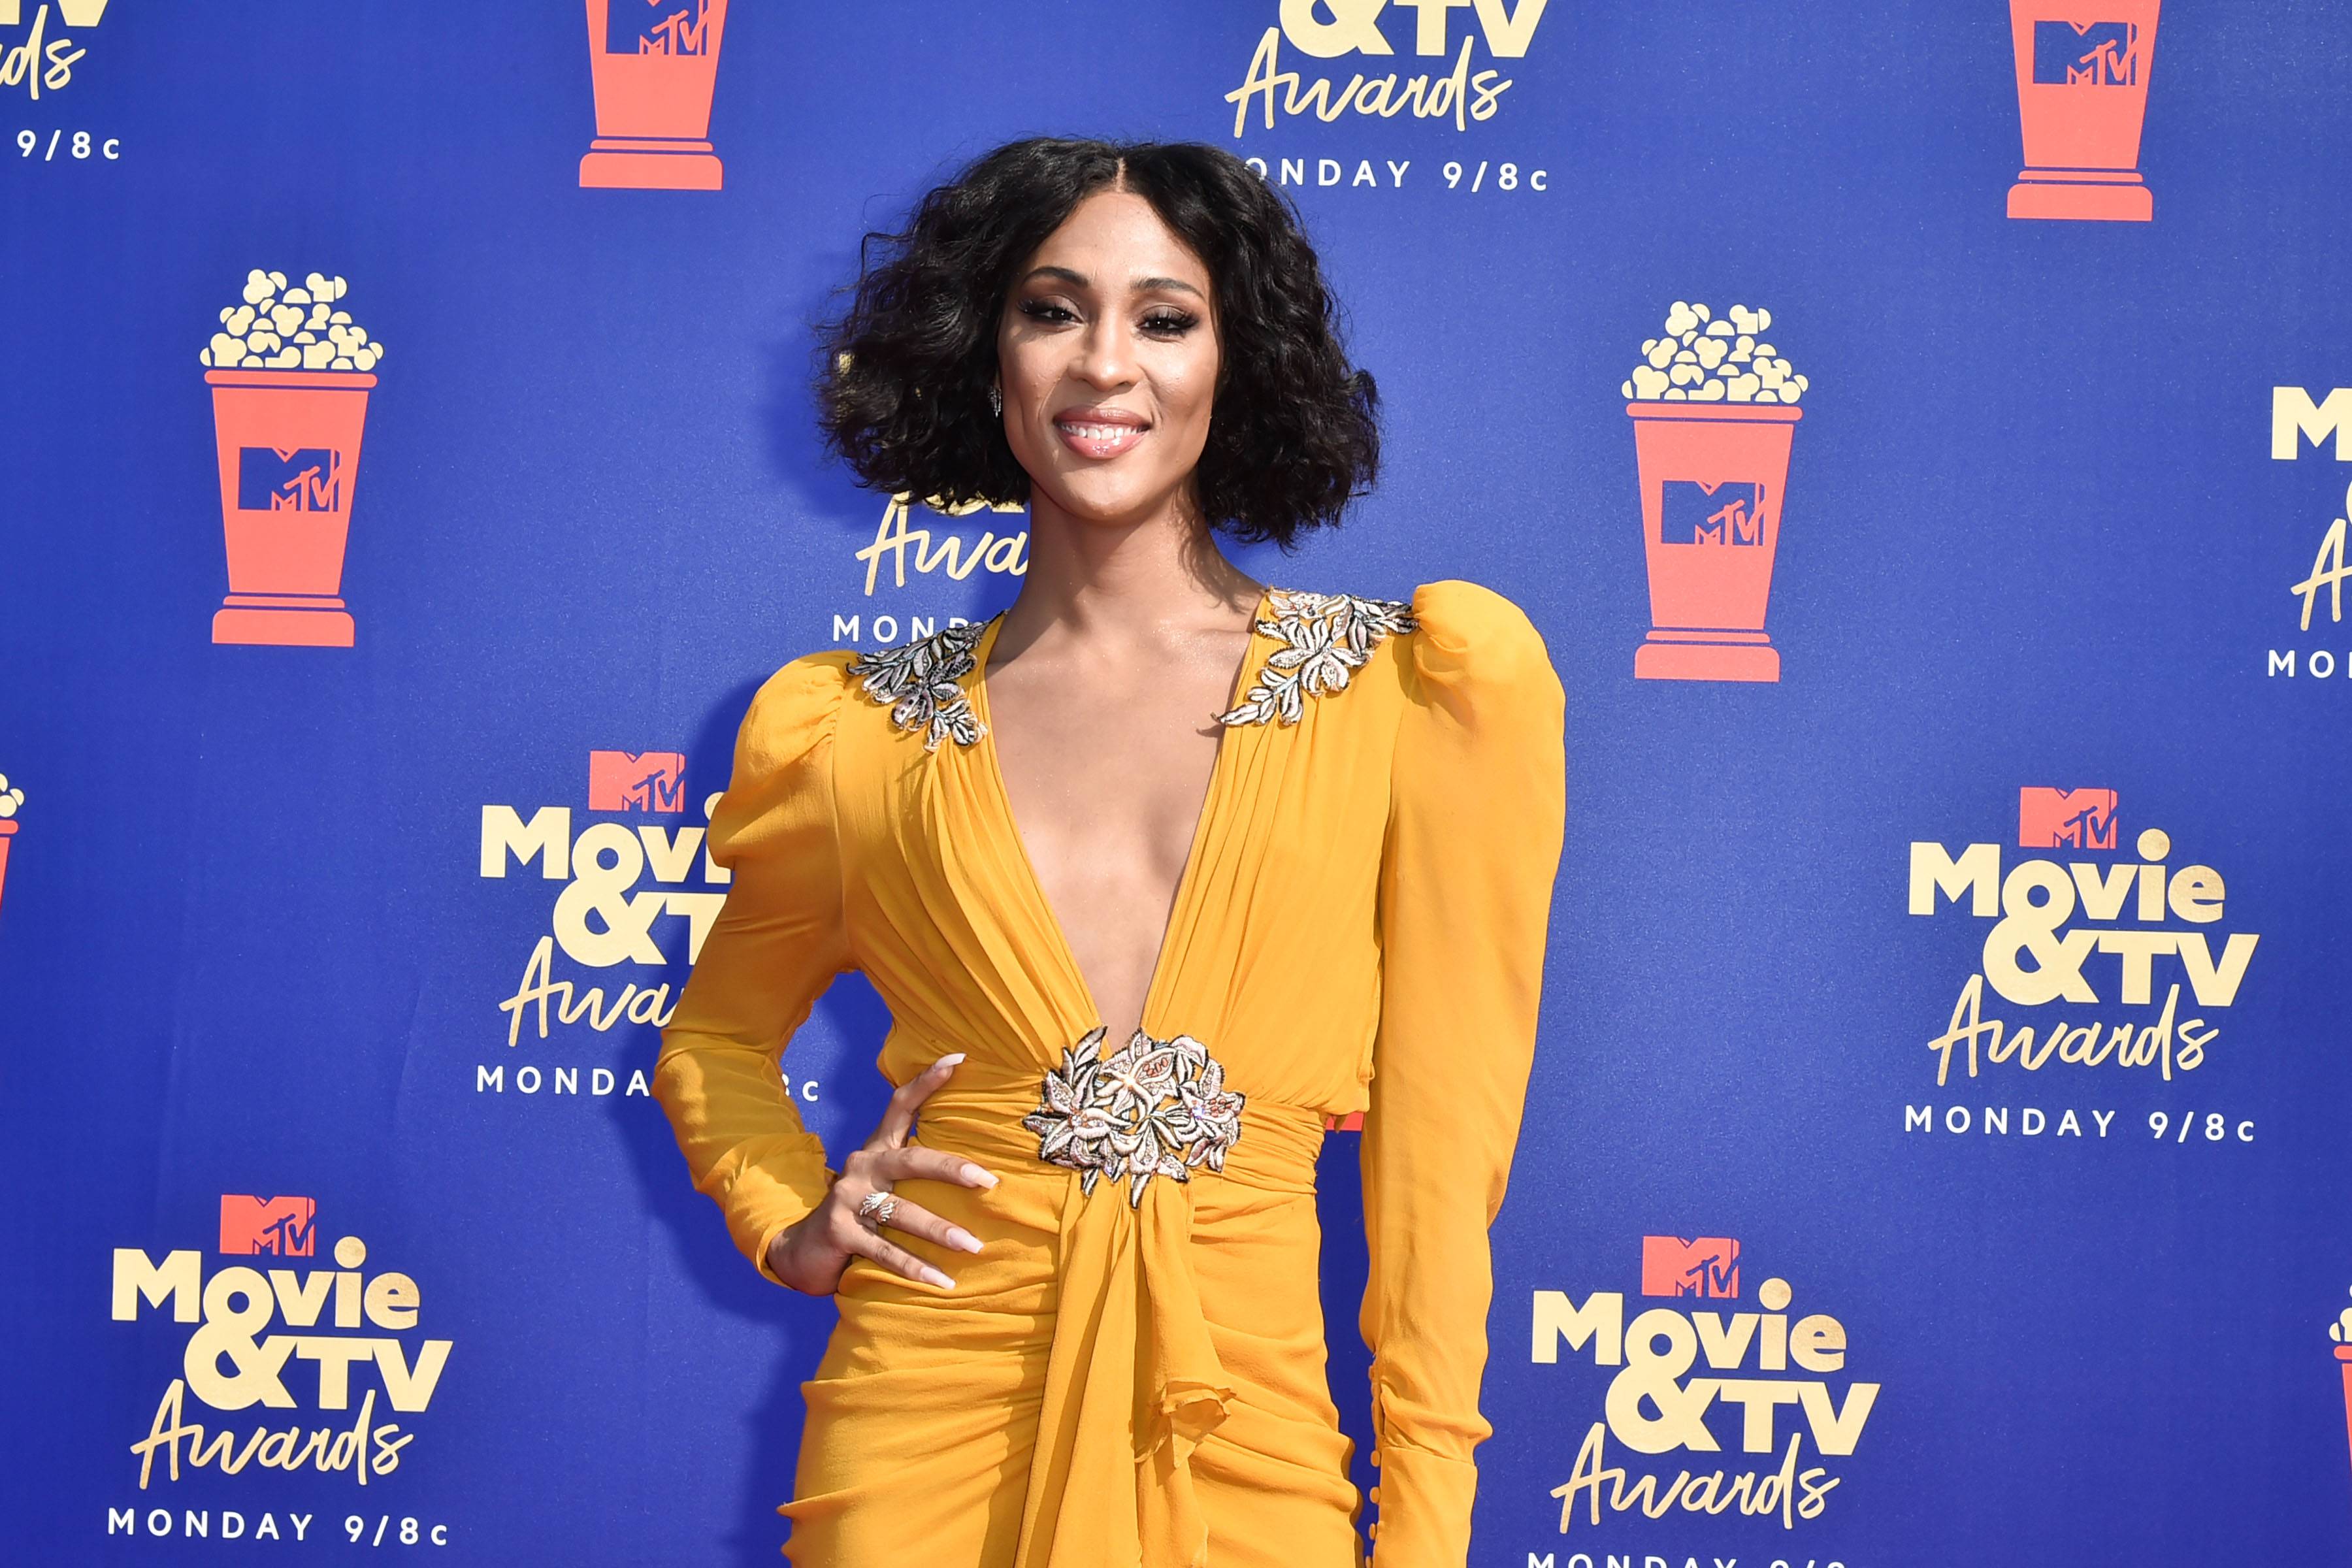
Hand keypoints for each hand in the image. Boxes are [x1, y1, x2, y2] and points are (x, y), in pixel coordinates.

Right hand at [763, 1052, 998, 1293]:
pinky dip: (916, 1269)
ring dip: (940, 1231)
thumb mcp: (882, 1185)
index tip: (959, 1060)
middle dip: (952, 1169)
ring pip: (902, 1213)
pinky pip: (885, 1253)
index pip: (900, 1106)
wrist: (800, 1250)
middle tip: (989, 1182)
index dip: (927, 1082)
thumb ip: (913, 1171)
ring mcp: (848, 1199)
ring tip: (974, 1246)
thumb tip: (978, 1168)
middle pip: (911, 1160)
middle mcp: (861, 1167)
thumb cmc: (858, 1214)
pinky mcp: (840, 1233)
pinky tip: (943, 1282)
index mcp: (875, 1151)